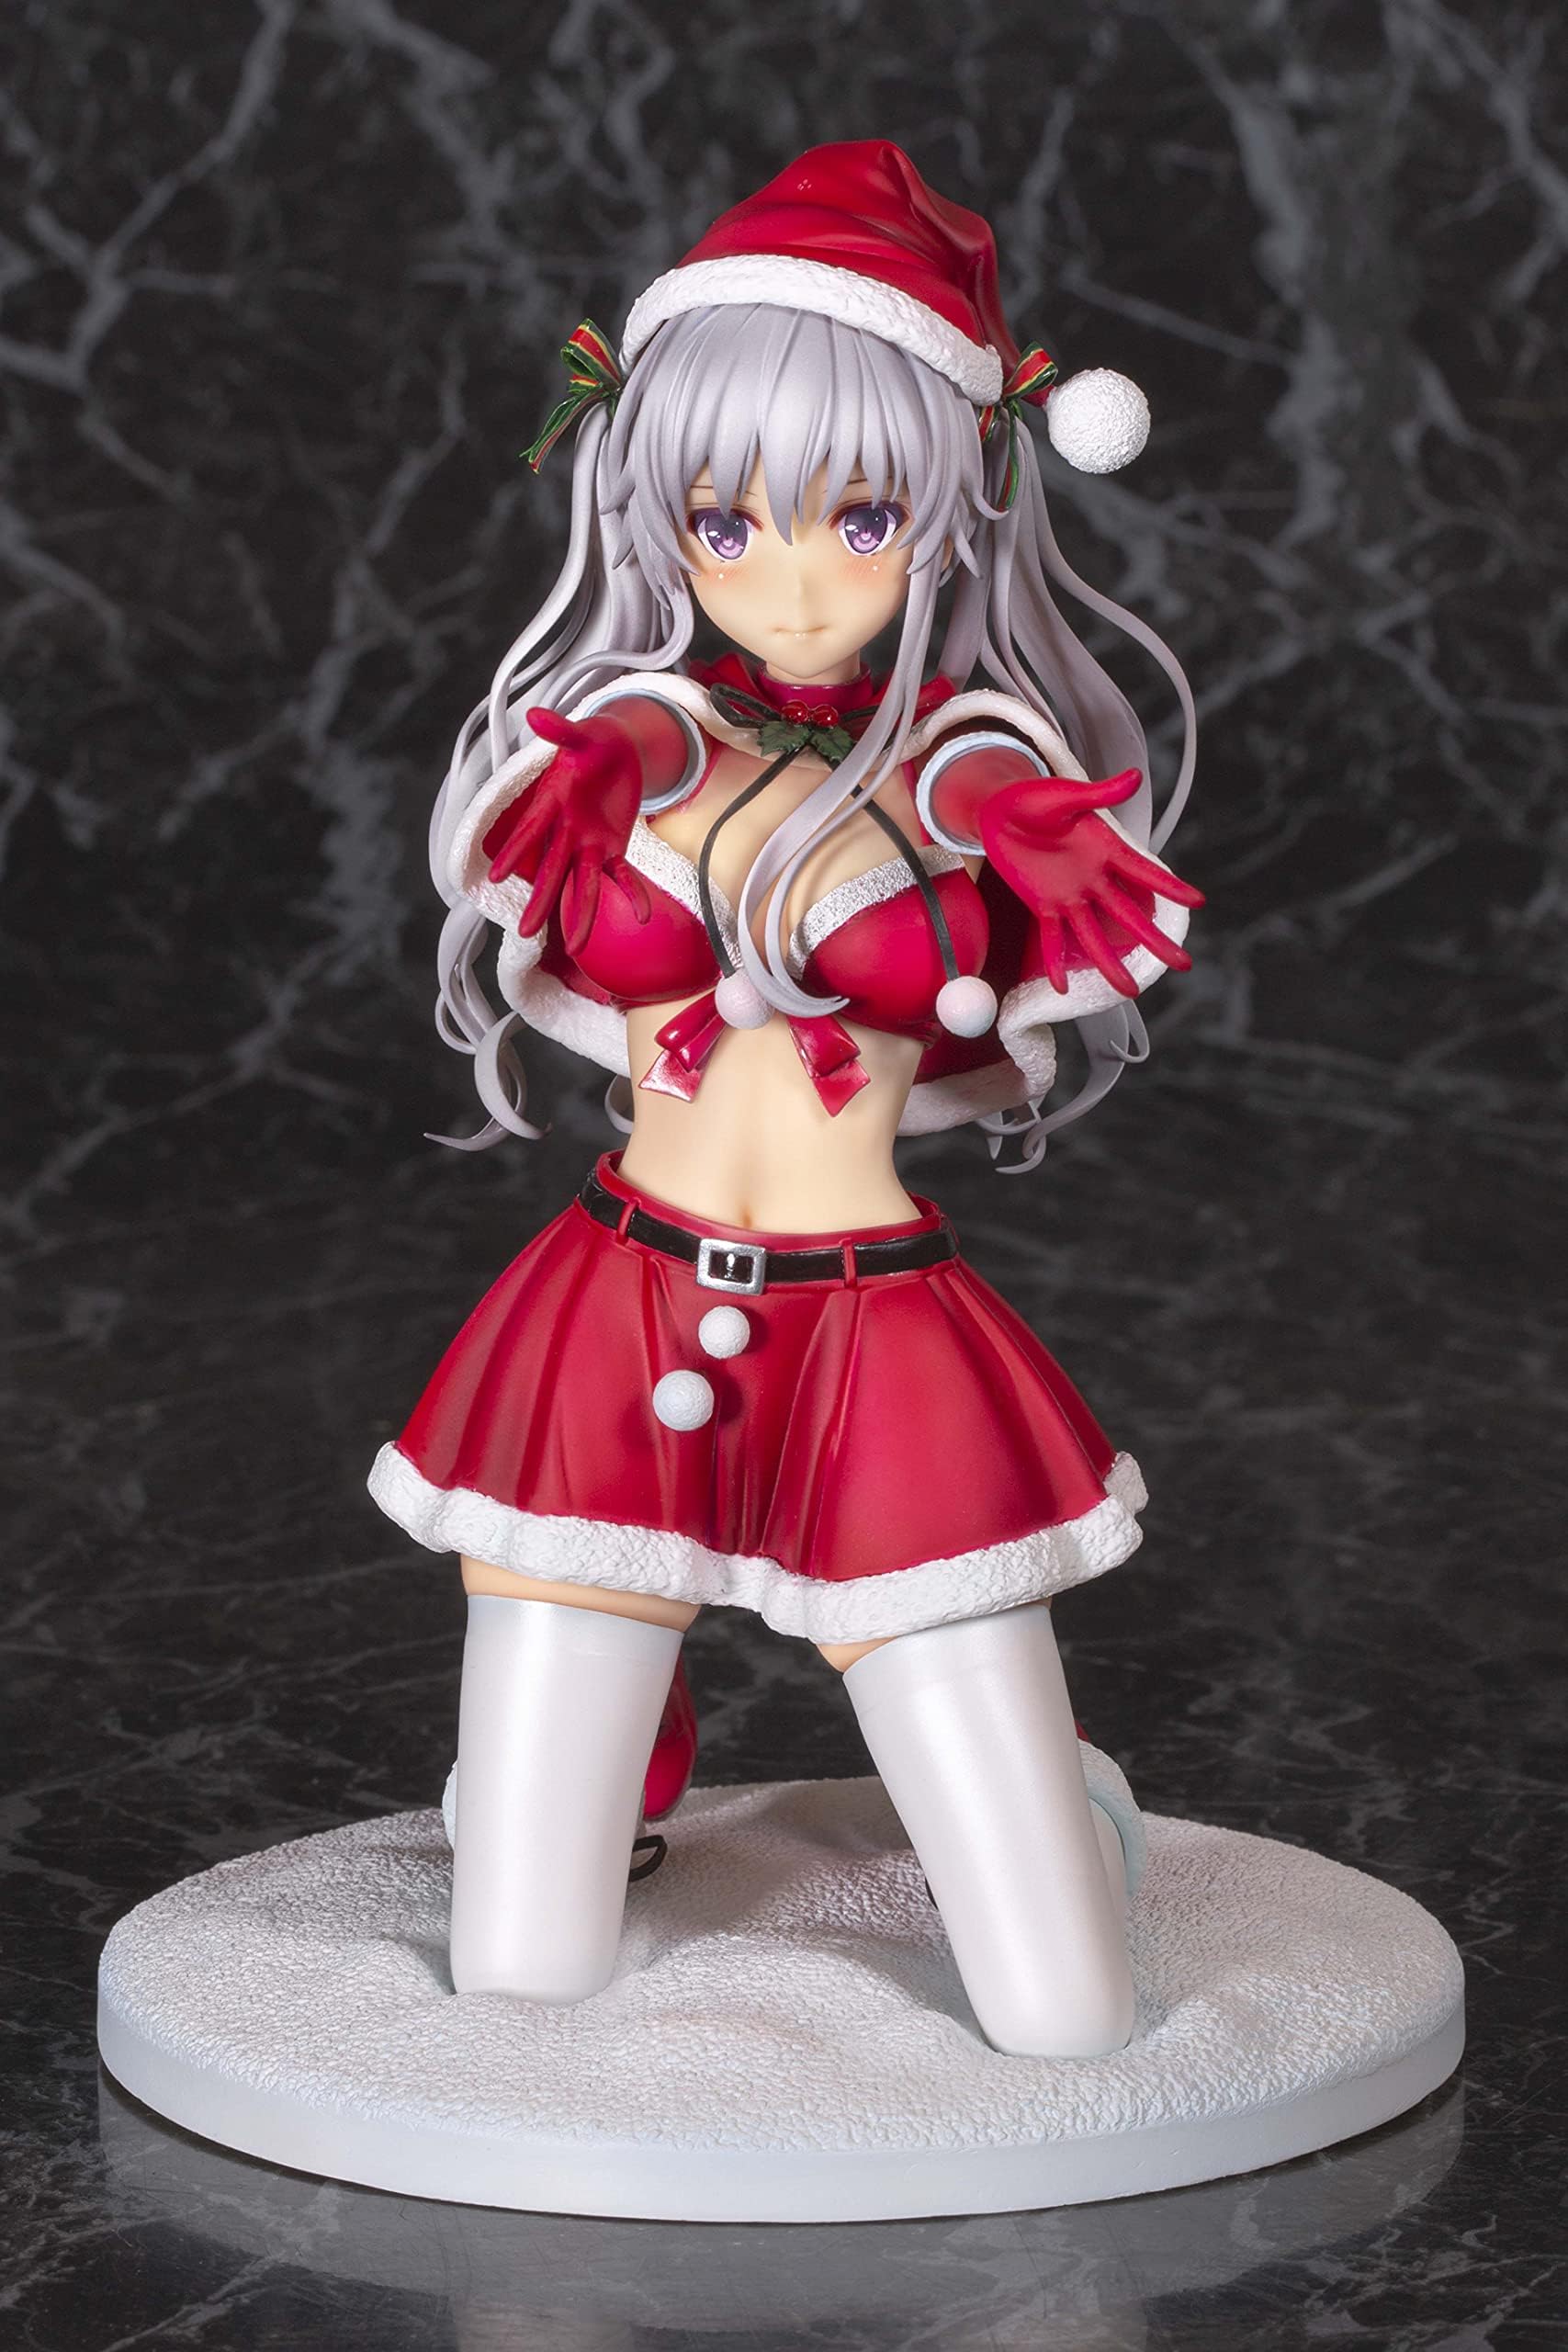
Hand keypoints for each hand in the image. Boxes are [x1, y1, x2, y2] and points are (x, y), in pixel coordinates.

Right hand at [484, 706, 650, 953]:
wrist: (617, 751)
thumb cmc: (592, 742)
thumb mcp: (581, 734)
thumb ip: (561, 731)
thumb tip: (535, 715)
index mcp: (552, 804)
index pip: (531, 830)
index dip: (515, 850)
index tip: (495, 875)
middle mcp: (566, 831)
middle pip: (551, 870)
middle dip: (540, 899)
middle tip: (526, 930)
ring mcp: (589, 844)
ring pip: (582, 882)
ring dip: (579, 912)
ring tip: (576, 947)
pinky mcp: (614, 848)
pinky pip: (622, 875)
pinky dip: (631, 893)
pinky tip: (643, 915)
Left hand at [977, 768, 1204, 996]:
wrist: (999, 810)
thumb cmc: (1036, 798)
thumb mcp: (1067, 794)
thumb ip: (1100, 792)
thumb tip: (1136, 775)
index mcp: (1106, 850)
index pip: (1144, 873)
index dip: (1170, 887)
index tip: (1198, 902)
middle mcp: (1094, 878)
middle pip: (1129, 915)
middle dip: (1154, 940)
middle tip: (1184, 964)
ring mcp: (1069, 895)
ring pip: (1094, 935)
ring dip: (1111, 963)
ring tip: (1131, 991)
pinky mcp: (1042, 904)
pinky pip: (1051, 937)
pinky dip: (1055, 961)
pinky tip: (1063, 988)